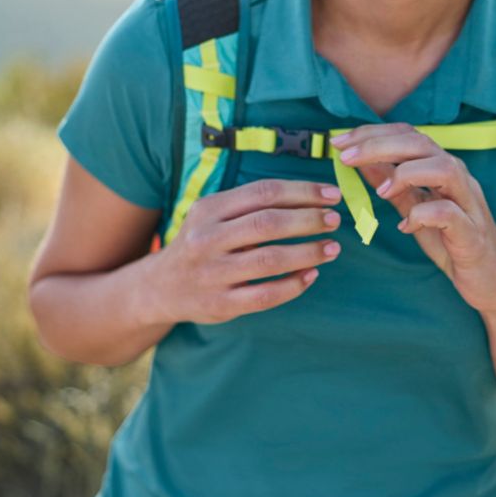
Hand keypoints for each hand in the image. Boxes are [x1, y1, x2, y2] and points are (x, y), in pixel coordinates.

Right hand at [150, 179, 341, 324]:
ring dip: (308, 252)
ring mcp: (212, 273)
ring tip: (332, 248)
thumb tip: (311, 196)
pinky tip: (312, 275)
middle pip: (268, 223)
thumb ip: (251, 205)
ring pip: (270, 260)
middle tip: (335, 220)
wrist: (161, 286)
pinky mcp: (219, 304)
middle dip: (309, 220)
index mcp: (209, 209)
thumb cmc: (203, 242)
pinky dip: (293, 285)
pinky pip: (264, 295)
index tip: (331, 195)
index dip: (302, 192)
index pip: (263, 192)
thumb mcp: (213, 215)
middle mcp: (207, 239)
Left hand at [332, 124, 495, 313]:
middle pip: (422, 144)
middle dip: (380, 145)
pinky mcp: (472, 233)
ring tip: (380, 192)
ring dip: (406, 174)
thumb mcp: (415, 208)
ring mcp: (469, 203)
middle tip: (345, 157)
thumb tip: (362, 163)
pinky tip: (405, 226)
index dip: (372, 133)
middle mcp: (458, 179)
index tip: (339, 142)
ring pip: (444, 168)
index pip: (408, 135)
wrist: (493, 281)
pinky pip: (449, 214)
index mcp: (442, 168)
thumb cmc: (453, 242)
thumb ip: (393, 185)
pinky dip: (423, 215)